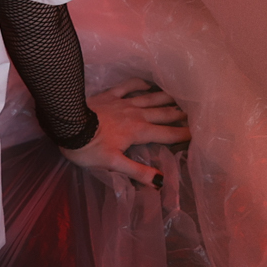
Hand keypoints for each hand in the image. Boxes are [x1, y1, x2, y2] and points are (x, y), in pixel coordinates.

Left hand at [58, 78, 189, 188]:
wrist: (66, 124)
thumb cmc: (88, 147)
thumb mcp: (113, 164)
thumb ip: (138, 172)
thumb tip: (161, 183)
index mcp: (139, 132)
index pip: (167, 134)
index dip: (184, 135)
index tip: (200, 134)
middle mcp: (136, 114)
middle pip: (164, 114)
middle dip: (180, 115)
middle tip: (195, 113)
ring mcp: (123, 101)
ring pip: (151, 98)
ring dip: (167, 98)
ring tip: (180, 97)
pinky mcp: (110, 94)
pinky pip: (130, 85)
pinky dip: (141, 84)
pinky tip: (148, 84)